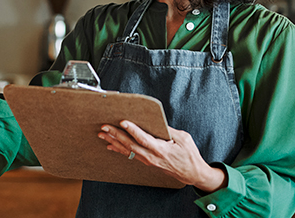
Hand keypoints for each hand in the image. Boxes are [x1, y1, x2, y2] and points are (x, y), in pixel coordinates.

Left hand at [98, 120, 226, 192]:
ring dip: (114, 142)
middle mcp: (152, 156)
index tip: (122, 122)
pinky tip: (110, 145)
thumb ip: (169, 130)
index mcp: (161, 149)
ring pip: (128, 150)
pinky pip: (130, 155)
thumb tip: (156, 121)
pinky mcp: (147, 162)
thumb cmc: (189, 155)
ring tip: (102, 135)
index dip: (132, 130)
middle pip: (130, 145)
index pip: (143, 138)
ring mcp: (148, 160)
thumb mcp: (184, 139)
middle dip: (116, 135)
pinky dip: (119, 150)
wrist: (191, 173)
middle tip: (104, 127)